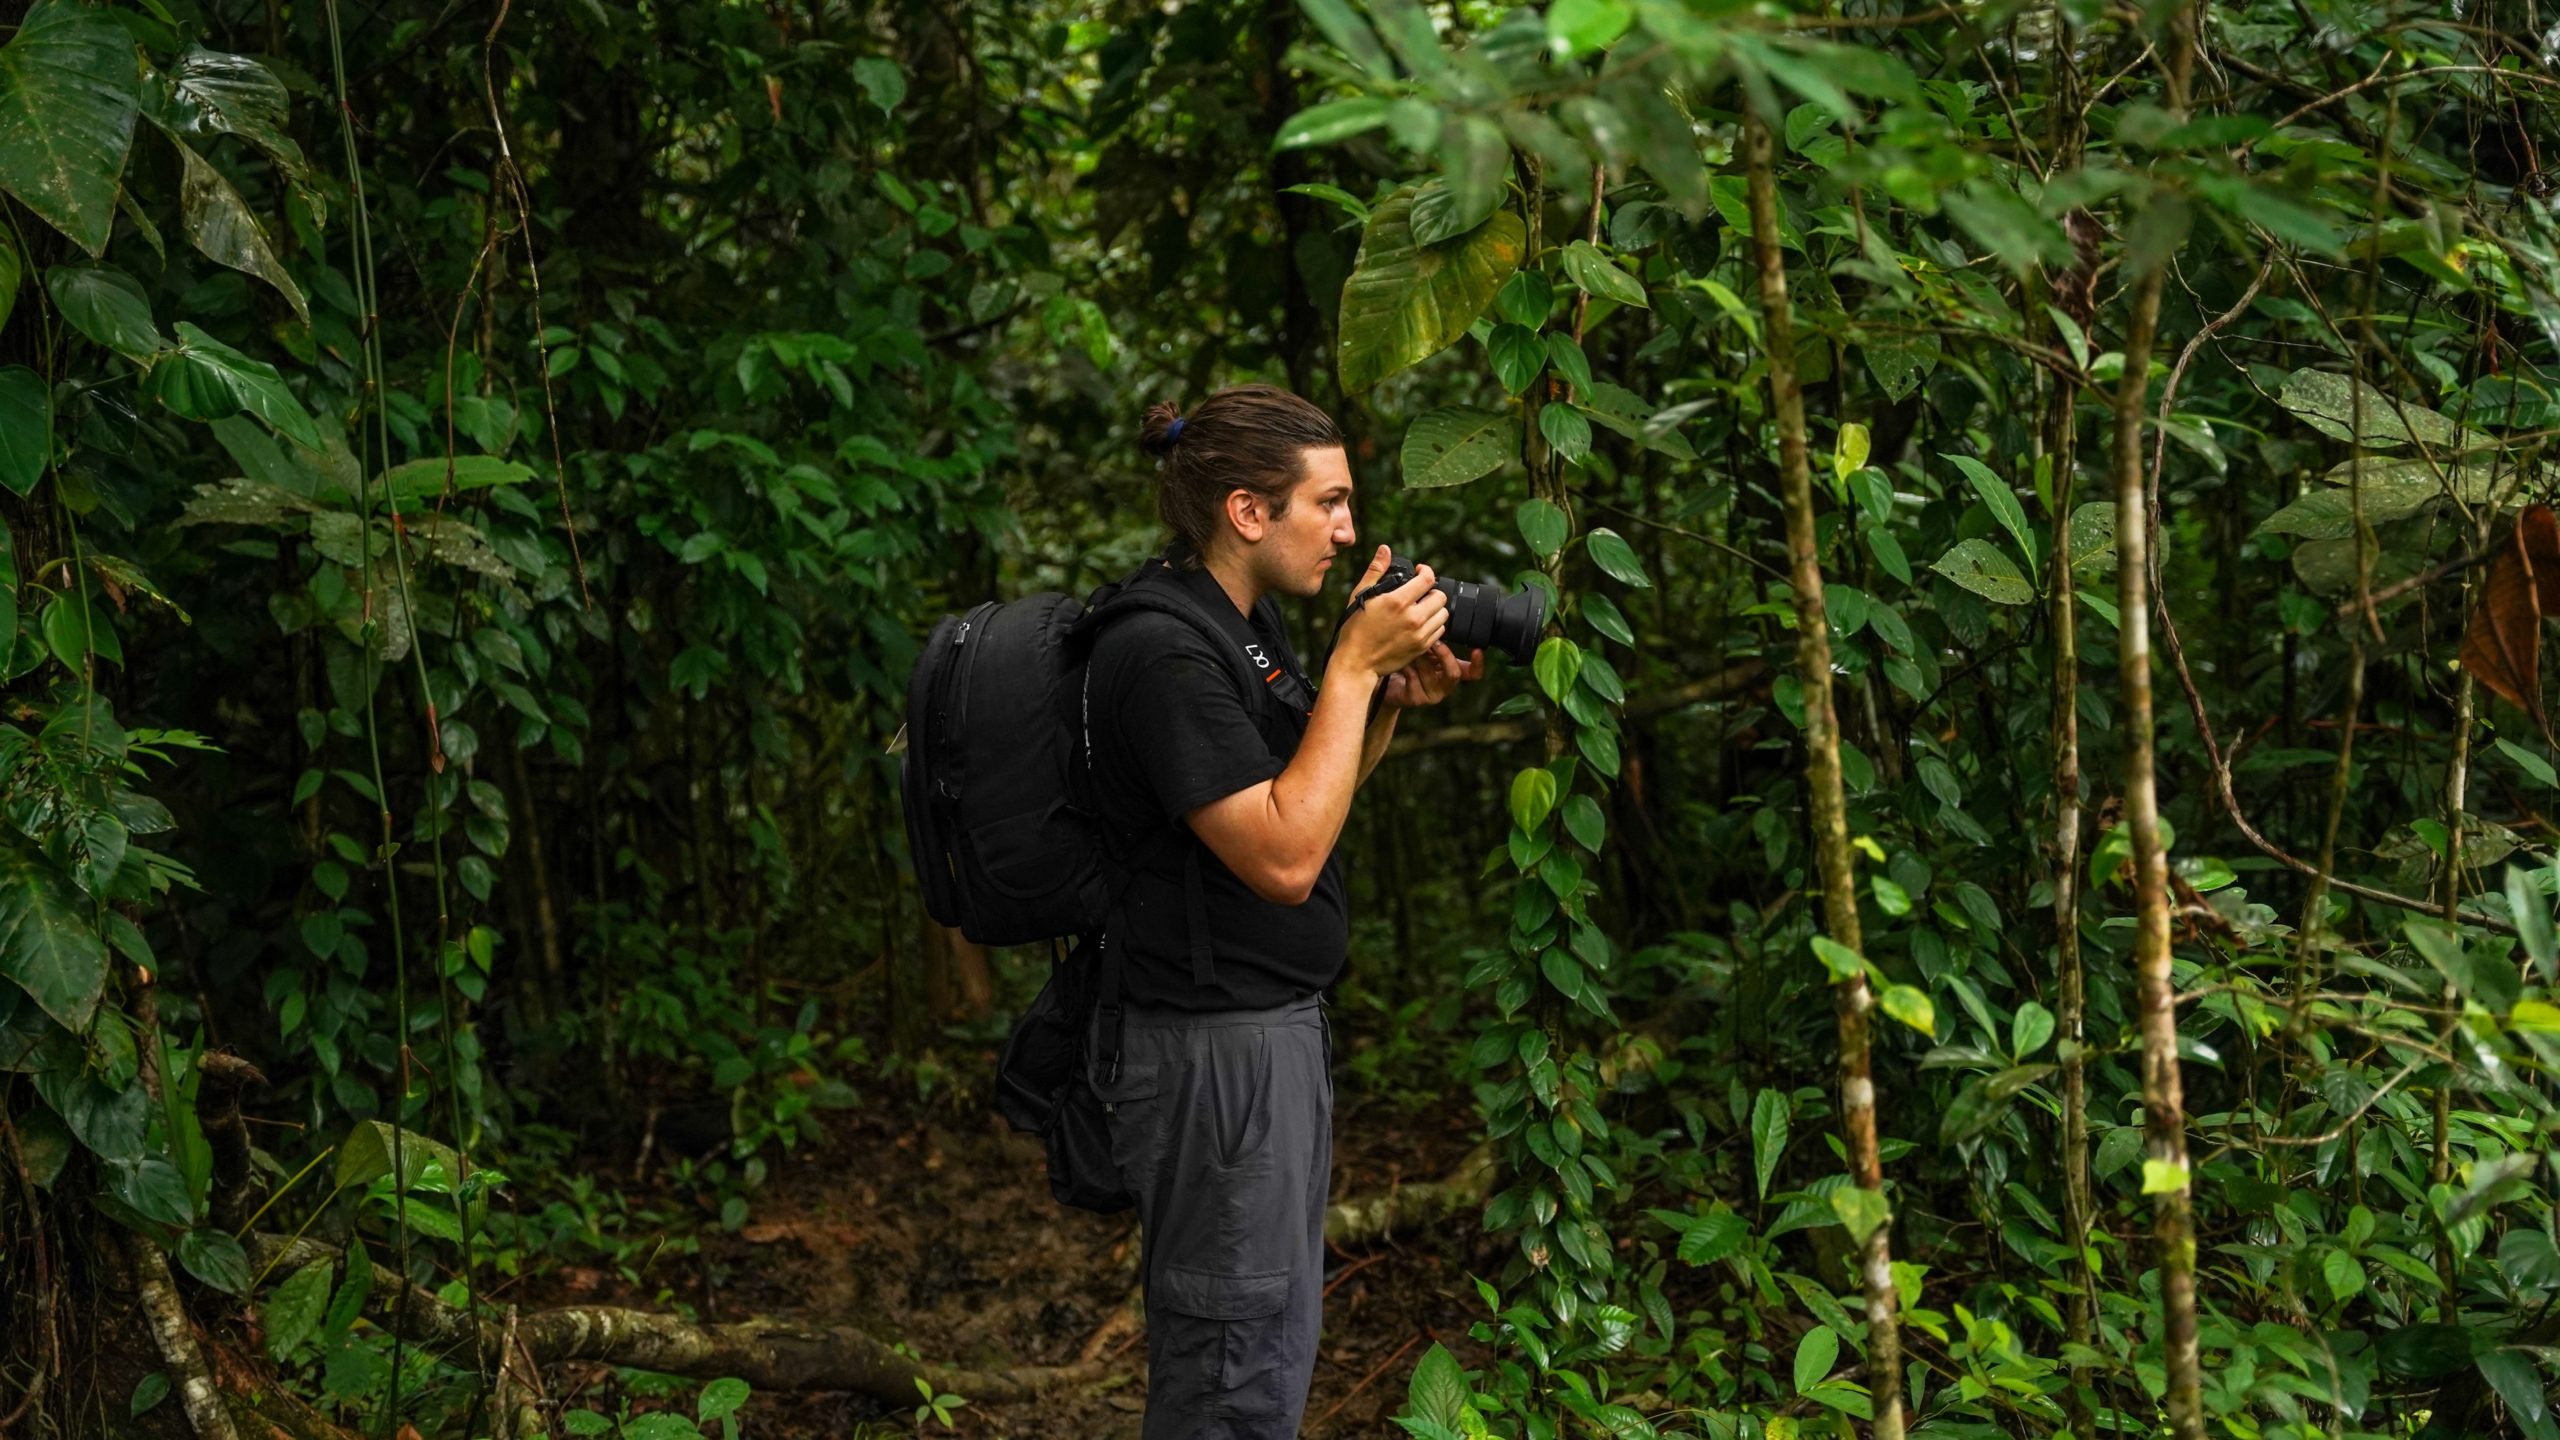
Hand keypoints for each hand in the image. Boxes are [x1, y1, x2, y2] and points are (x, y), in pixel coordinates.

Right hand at [1334, 545, 1447, 677]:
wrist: (1357, 662)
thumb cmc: (1356, 628)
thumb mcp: (1361, 595)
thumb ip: (1376, 570)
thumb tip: (1385, 549)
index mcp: (1398, 602)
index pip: (1428, 579)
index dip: (1426, 571)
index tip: (1420, 572)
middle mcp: (1413, 618)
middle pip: (1440, 596)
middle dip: (1432, 590)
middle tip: (1421, 592)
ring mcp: (1419, 634)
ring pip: (1443, 614)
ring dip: (1435, 608)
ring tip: (1421, 608)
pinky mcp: (1422, 647)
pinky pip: (1440, 631)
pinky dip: (1434, 625)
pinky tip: (1420, 623)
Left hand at [1379, 643, 1483, 709]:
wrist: (1386, 681)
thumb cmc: (1408, 660)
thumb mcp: (1424, 648)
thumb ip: (1436, 640)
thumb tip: (1441, 620)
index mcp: (1451, 671)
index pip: (1473, 673)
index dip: (1478, 664)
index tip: (1477, 650)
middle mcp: (1445, 685)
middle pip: (1455, 674)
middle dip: (1444, 655)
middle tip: (1434, 641)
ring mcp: (1433, 695)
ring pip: (1431, 674)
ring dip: (1420, 658)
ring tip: (1409, 647)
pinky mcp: (1417, 699)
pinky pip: (1415, 679)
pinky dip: (1407, 666)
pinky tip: (1401, 661)